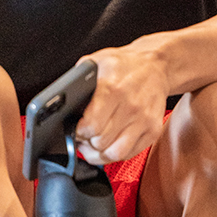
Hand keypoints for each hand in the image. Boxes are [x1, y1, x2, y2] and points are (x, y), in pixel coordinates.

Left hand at [74, 43, 168, 163]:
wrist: (156, 66)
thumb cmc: (123, 65)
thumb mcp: (95, 62)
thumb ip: (77, 82)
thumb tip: (60, 103)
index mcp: (113, 88)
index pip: (91, 125)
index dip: (78, 131)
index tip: (76, 129)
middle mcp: (131, 106)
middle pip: (100, 142)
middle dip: (86, 141)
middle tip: (83, 136)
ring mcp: (144, 120)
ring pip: (114, 154)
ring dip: (99, 153)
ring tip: (93, 143)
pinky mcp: (153, 130)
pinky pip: (129, 154)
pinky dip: (114, 154)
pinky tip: (108, 144)